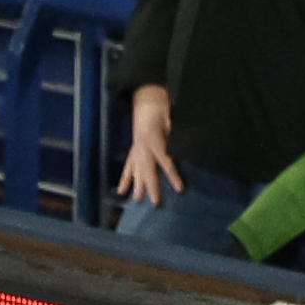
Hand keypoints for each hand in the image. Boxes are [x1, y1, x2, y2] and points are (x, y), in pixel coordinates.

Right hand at [119, 83, 181, 208]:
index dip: (173, 176)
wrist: (146, 101)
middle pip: (148, 171)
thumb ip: (174, 132)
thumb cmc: (161, 108)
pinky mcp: (133, 151)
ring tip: (137, 200)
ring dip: (136, 186)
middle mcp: (142, 148)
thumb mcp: (171, 118)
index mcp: (154, 140)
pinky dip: (125, 179)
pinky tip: (122, 191)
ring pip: (136, 171)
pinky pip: (128, 167)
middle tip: (155, 203)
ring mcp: (136, 150)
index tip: (179, 189)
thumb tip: (183, 146)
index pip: (165, 161)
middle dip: (152, 187)